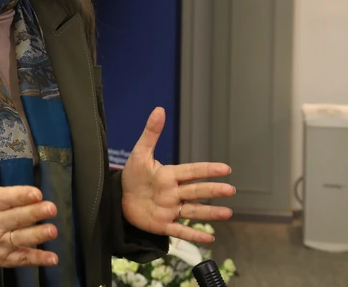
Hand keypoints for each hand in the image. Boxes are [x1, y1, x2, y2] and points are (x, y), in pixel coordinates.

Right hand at [0, 130, 58, 267]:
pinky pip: (21, 259)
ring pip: (20, 238)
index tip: (36, 193)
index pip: (8, 197)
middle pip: (17, 217)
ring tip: (51, 231)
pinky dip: (36, 259)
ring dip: (37, 235)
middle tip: (51, 208)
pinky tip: (51, 258)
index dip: (22, 195)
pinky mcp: (2, 257)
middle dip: (35, 213)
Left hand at [120, 107, 235, 243]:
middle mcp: (174, 193)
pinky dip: (193, 235)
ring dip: (209, 213)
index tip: (226, 169)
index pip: (192, 171)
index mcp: (169, 176)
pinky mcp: (162, 225)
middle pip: (196, 191)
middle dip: (212, 191)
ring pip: (193, 211)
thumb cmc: (132, 176)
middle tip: (230, 190)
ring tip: (228, 213)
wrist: (117, 197)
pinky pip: (179, 230)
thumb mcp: (139, 153)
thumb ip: (150, 133)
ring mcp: (170, 210)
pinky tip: (210, 238)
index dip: (207, 170)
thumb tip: (159, 109)